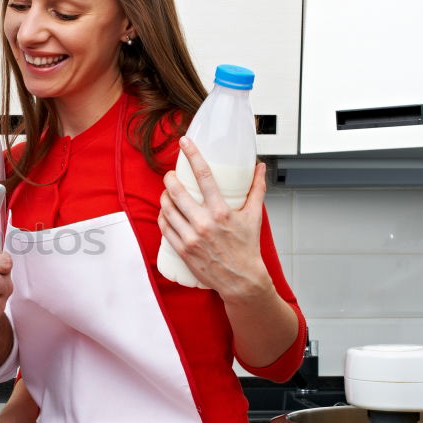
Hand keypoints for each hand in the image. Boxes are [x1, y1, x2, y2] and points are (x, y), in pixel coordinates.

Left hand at [157, 137, 271, 299]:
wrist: (240, 280)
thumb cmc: (247, 248)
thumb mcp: (254, 216)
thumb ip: (256, 189)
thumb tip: (260, 167)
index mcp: (222, 212)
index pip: (204, 176)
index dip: (192, 155)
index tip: (184, 142)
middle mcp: (204, 223)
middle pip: (177, 191)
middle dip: (170, 178)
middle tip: (170, 175)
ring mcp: (190, 237)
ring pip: (167, 208)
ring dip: (164, 196)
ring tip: (167, 192)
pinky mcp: (182, 249)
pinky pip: (164, 227)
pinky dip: (162, 215)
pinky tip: (165, 211)